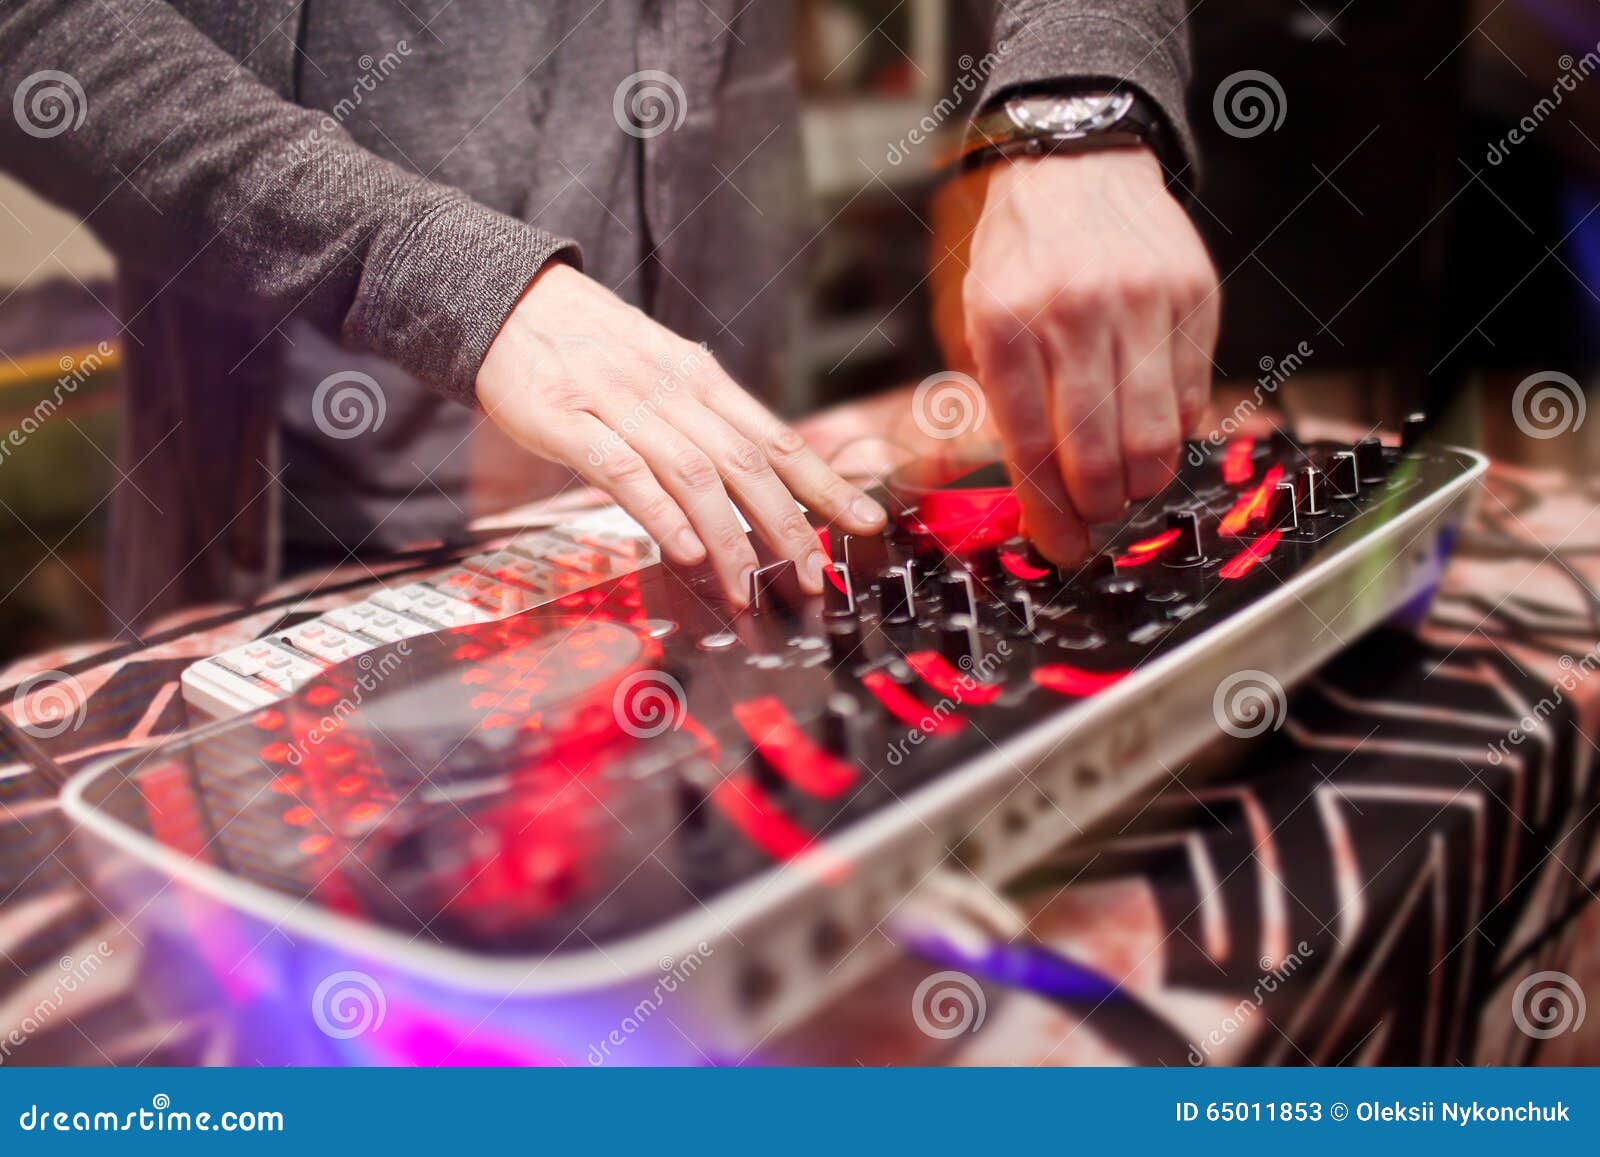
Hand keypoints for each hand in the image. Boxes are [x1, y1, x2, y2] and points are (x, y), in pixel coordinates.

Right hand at [476, 263, 888, 605]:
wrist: (508, 298)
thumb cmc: (590, 346)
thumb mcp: (662, 371)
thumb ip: (705, 422)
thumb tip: (760, 477)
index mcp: (700, 379)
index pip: (775, 438)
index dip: (823, 484)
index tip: (864, 522)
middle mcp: (671, 391)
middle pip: (745, 463)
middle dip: (787, 524)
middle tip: (814, 575)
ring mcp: (619, 405)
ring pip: (692, 473)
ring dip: (727, 535)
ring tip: (750, 584)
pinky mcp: (566, 420)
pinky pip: (621, 470)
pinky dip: (657, 511)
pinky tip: (681, 549)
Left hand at [957, 148, 1219, 562]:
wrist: (1078, 161)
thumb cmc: (1021, 255)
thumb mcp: (982, 316)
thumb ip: (1005, 401)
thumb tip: (1039, 495)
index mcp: (1007, 323)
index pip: (1032, 446)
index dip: (1050, 512)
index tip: (1059, 546)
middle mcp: (1075, 312)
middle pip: (1097, 452)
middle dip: (1096, 506)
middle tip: (1094, 520)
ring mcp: (1142, 302)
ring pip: (1152, 434)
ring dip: (1140, 481)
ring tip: (1126, 487)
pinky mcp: (1193, 296)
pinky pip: (1189, 395)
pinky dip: (1173, 432)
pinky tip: (1154, 434)